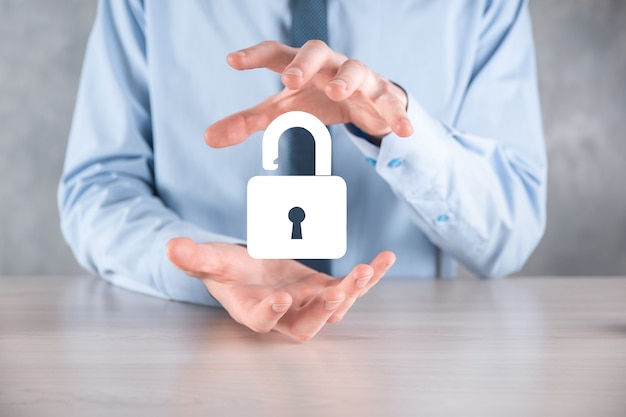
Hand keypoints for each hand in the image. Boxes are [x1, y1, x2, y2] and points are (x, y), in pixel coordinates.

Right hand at [166, 238, 395, 340]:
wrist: (250, 269)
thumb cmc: (227, 269)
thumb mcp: (210, 259)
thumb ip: (195, 257)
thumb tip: (171, 247)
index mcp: (253, 311)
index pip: (261, 321)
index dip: (271, 313)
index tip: (281, 298)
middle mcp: (285, 315)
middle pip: (307, 324)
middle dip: (323, 309)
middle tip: (336, 290)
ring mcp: (309, 303)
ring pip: (336, 308)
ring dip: (353, 291)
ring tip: (367, 269)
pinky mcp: (326, 289)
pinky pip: (352, 287)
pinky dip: (371, 276)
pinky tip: (386, 259)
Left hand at [205, 40, 412, 147]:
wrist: (361, 99)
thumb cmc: (315, 97)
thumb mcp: (282, 109)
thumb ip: (248, 121)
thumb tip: (208, 138)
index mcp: (300, 65)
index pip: (276, 53)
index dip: (255, 55)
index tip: (232, 61)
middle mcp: (328, 65)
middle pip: (317, 51)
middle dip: (304, 62)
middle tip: (289, 79)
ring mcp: (358, 77)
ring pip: (355, 69)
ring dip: (346, 78)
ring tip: (336, 91)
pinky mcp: (381, 94)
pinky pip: (389, 101)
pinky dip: (396, 114)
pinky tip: (404, 131)